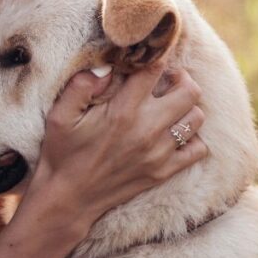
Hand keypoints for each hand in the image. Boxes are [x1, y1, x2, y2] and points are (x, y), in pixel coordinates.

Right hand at [27, 61, 207, 229]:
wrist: (68, 199)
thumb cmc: (63, 153)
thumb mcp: (60, 115)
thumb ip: (81, 85)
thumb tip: (106, 67)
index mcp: (122, 111)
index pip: (154, 70)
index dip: (153, 58)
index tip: (146, 59)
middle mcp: (147, 130)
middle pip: (189, 91)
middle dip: (180, 78)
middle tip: (166, 80)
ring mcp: (159, 153)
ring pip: (196, 118)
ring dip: (187, 107)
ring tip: (170, 105)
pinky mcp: (164, 172)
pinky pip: (197, 149)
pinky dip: (192, 138)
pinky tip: (173, 133)